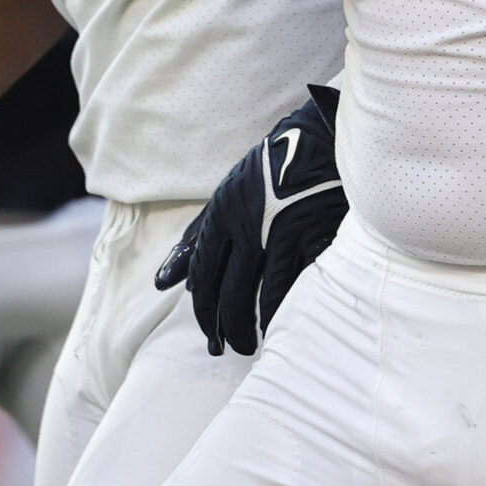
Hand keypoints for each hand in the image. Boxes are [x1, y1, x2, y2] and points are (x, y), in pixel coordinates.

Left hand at [155, 87, 346, 354]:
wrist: (323, 138)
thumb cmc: (273, 169)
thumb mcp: (227, 194)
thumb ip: (196, 237)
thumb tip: (162, 282)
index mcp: (223, 211)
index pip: (202, 273)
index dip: (202, 309)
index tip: (206, 330)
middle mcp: (245, 224)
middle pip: (226, 292)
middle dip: (222, 327)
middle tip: (224, 348)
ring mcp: (278, 233)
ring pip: (255, 296)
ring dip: (248, 328)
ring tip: (249, 345)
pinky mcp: (310, 236)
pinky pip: (290, 286)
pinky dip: (280, 312)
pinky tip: (278, 326)